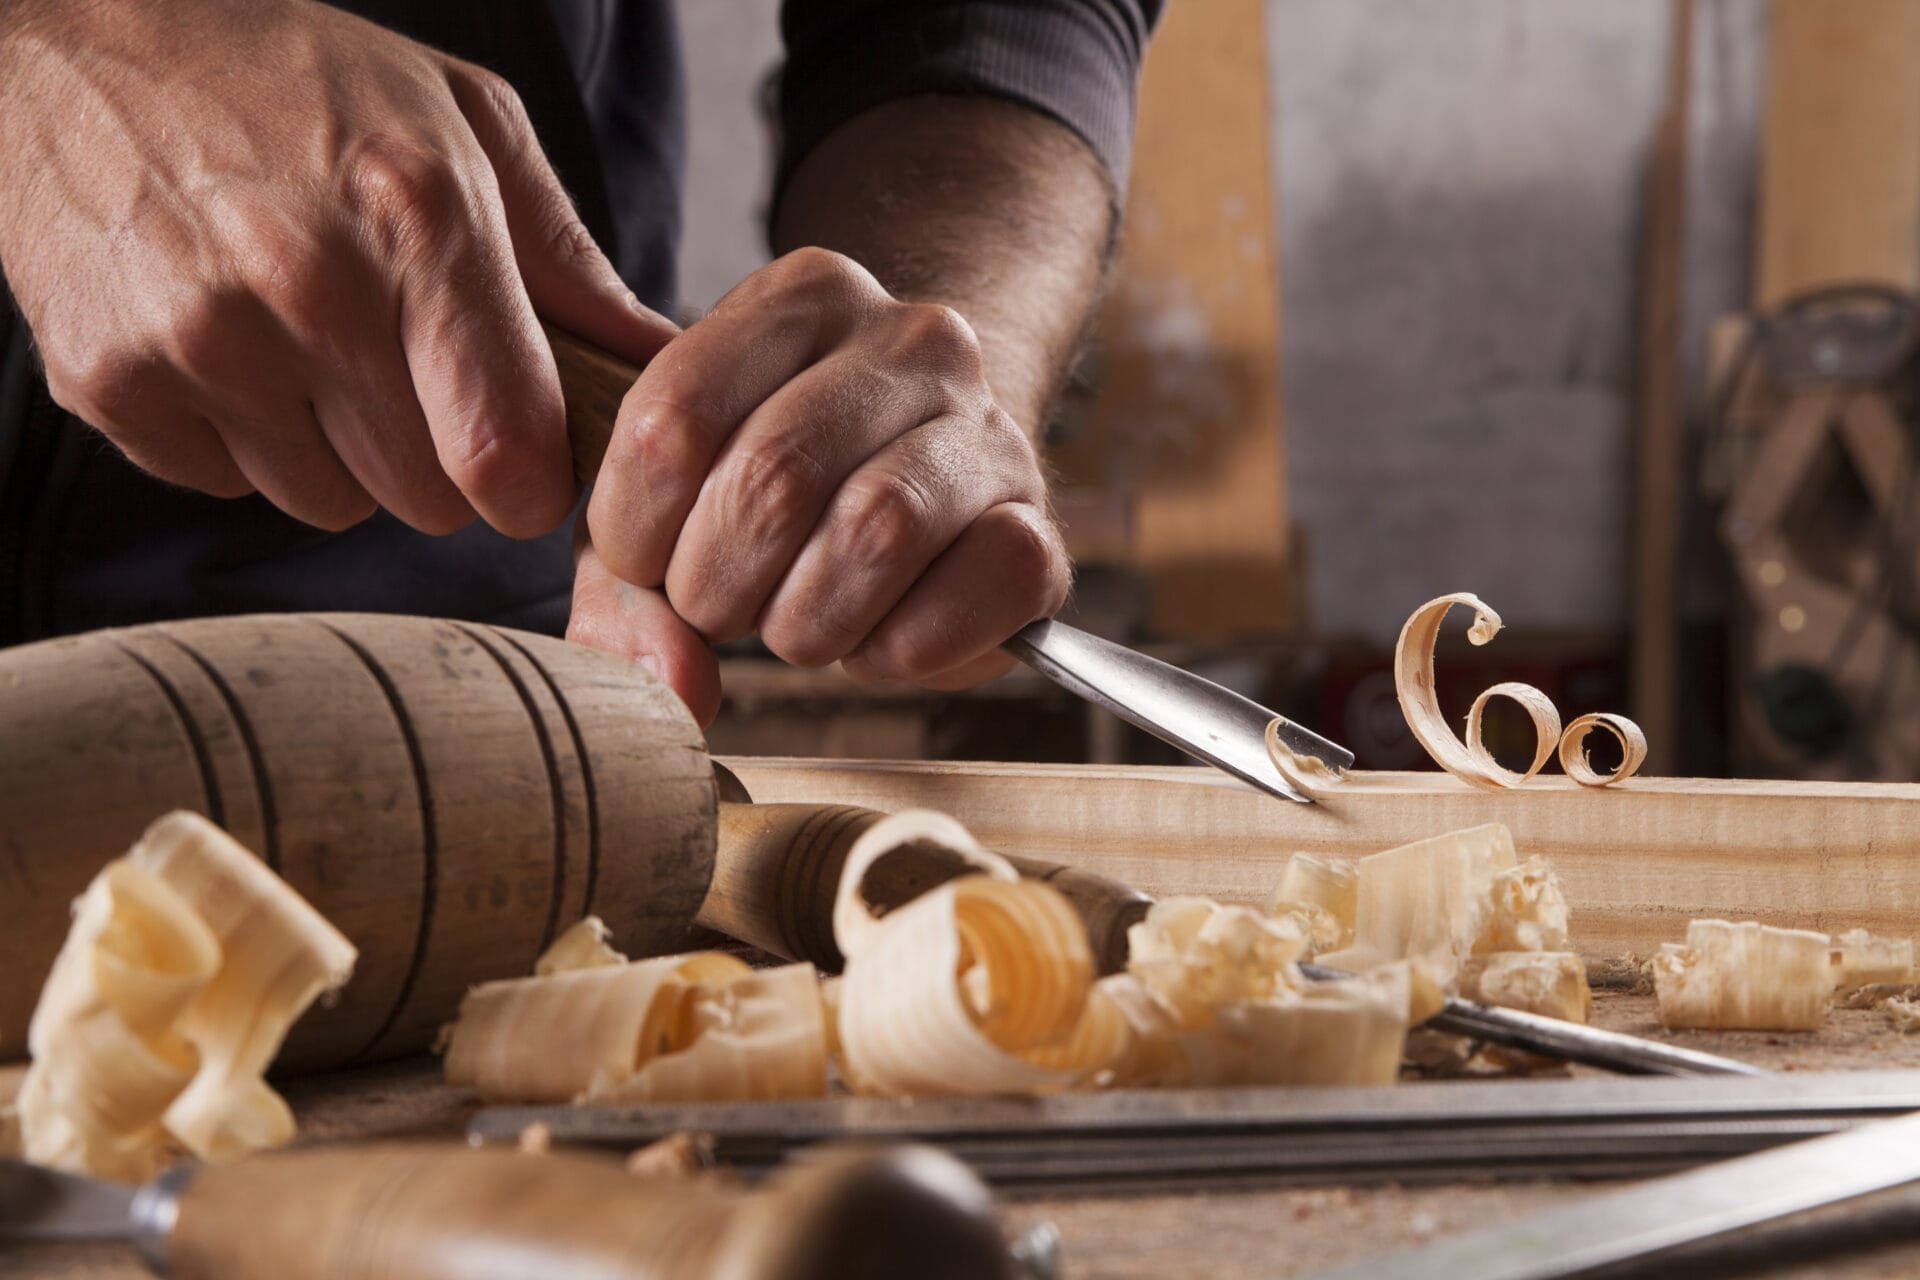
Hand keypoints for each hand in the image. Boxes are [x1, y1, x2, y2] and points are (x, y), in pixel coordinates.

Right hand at [0, 0, 673, 534]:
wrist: (75, 39)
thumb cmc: (296, 82)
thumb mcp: (462, 127)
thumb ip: (570, 262)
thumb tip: (663, 364)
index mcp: (418, 216)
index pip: (505, 452)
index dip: (531, 483)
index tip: (525, 462)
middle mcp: (306, 287)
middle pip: (429, 500)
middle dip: (439, 457)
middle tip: (406, 368)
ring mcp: (198, 341)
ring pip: (331, 504)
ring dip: (338, 452)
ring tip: (306, 339)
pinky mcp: (111, 383)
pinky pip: (231, 485)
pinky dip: (243, 438)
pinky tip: (230, 343)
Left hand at [573, 247, 1069, 714]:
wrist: (935, 489)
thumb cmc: (785, 495)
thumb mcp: (677, 501)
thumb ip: (628, 585)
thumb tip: (667, 687)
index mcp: (805, 294)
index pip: (674, 415)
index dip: (636, 526)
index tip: (648, 563)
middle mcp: (912, 339)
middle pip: (772, 477)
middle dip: (717, 584)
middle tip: (721, 609)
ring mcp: (990, 427)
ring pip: (875, 531)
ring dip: (806, 621)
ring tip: (798, 625)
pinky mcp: (1041, 528)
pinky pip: (966, 596)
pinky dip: (900, 650)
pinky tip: (878, 640)